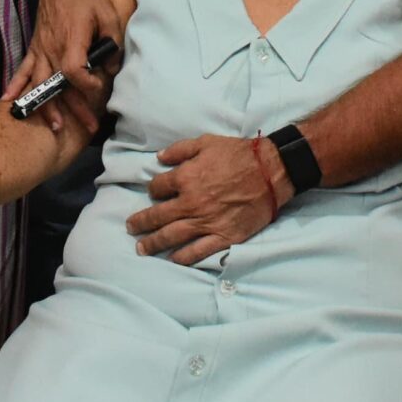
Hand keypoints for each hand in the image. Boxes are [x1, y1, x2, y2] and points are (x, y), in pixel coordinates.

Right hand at [2, 0, 121, 132]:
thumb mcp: (108, 15)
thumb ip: (112, 42)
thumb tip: (111, 68)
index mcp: (71, 40)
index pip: (74, 71)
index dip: (87, 85)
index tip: (100, 89)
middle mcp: (52, 48)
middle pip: (59, 85)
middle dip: (74, 108)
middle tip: (89, 127)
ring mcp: (41, 49)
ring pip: (41, 83)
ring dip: (47, 106)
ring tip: (55, 127)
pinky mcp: (35, 48)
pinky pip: (23, 70)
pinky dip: (16, 86)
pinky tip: (9, 102)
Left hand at [127, 134, 286, 263]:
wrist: (271, 171)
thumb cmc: (238, 153)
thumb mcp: (206, 142)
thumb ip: (180, 150)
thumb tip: (159, 158)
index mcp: (185, 178)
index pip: (158, 188)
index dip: (153, 190)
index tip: (155, 193)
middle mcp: (191, 203)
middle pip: (157, 217)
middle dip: (141, 223)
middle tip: (131, 228)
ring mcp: (206, 222)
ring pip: (172, 237)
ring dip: (154, 244)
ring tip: (142, 248)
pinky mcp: (224, 237)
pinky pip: (198, 252)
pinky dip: (183, 257)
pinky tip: (173, 259)